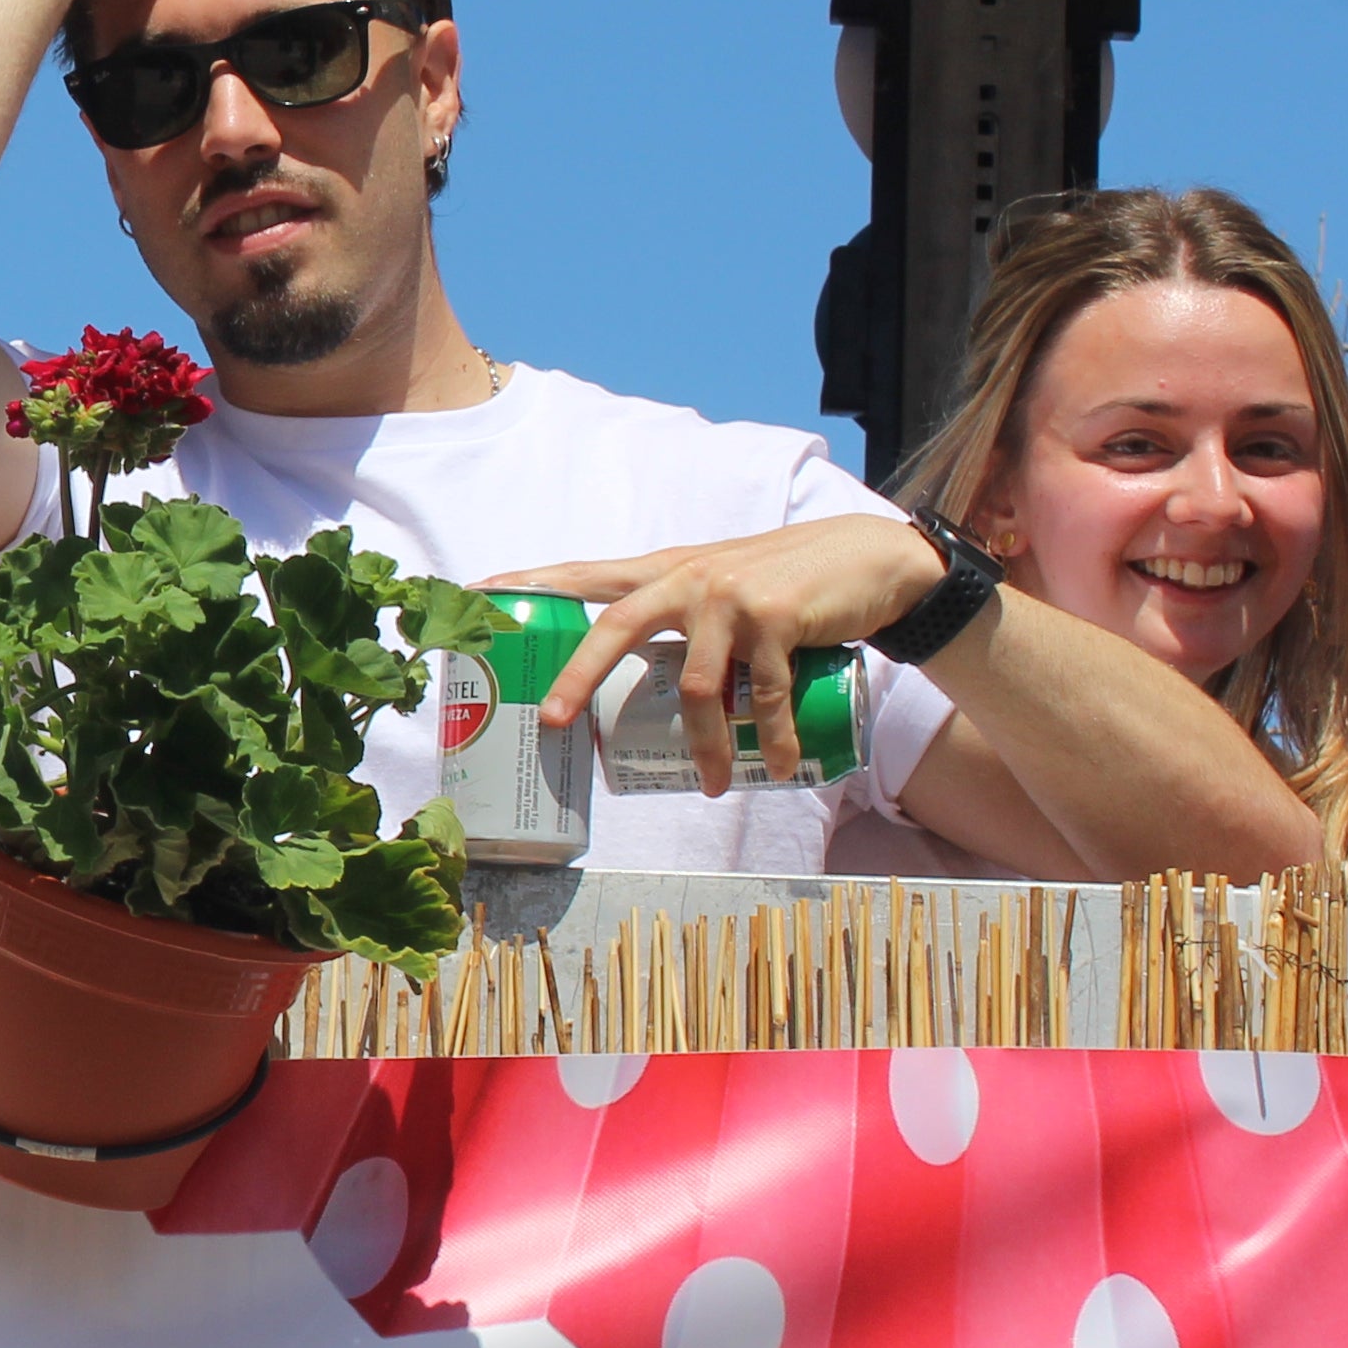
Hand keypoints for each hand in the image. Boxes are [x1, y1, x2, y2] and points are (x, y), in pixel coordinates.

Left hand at [498, 515, 946, 792]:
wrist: (870, 561)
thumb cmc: (784, 583)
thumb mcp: (719, 586)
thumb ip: (677, 618)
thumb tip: (634, 679)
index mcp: (665, 571)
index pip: (586, 575)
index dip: (533, 583)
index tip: (477, 592)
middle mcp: (689, 578)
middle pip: (617, 627)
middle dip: (579, 677)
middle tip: (550, 724)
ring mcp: (733, 597)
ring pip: (699, 685)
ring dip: (707, 746)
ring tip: (715, 787)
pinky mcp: (778, 619)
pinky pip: (767, 696)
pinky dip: (770, 739)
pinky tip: (776, 769)